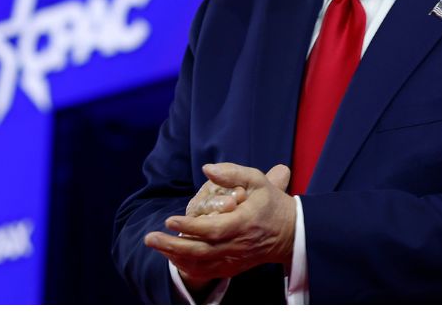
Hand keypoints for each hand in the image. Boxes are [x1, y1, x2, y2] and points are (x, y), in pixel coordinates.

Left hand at [144, 163, 295, 283]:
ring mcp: (234, 259)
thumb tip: (207, 169)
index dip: (190, 227)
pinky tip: (170, 255)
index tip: (169, 220)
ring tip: (154, 244)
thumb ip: (233, 173)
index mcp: (244, 223)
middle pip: (201, 250)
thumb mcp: (258, 180)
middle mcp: (237, 245)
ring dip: (174, 256)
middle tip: (149, 237)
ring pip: (200, 263)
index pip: (213, 229)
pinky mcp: (232, 267)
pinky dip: (186, 266)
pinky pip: (206, 271)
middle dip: (173, 245)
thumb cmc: (272, 203)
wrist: (291, 233)